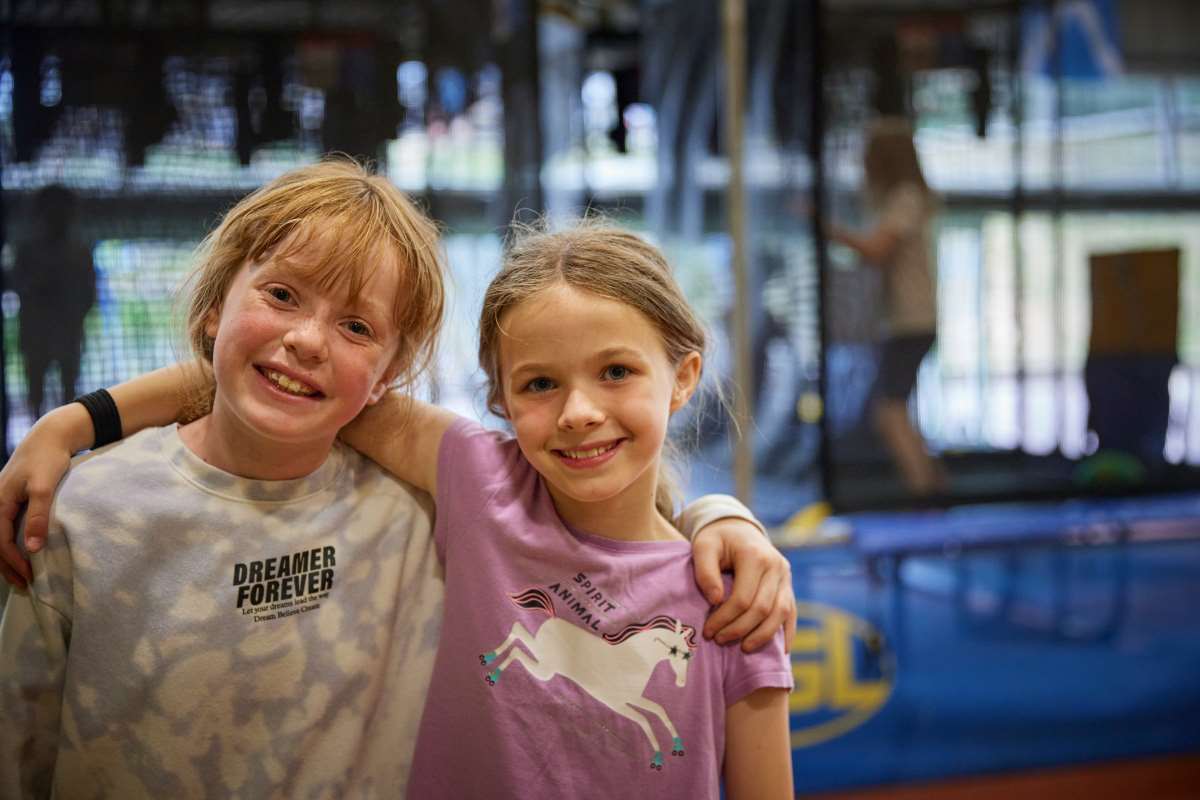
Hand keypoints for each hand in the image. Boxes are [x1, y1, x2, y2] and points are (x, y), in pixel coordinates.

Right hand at [0, 414, 77, 586]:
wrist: (50, 437)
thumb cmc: (48, 459)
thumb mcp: (45, 487)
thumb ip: (38, 516)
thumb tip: (31, 548)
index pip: (0, 541)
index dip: (12, 562)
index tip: (28, 577)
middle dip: (6, 566)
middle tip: (24, 585)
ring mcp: (2, 502)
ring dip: (8, 558)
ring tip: (22, 576)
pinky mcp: (11, 501)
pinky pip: (6, 528)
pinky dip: (11, 544)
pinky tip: (23, 553)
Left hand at [693, 517, 796, 652]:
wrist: (737, 528)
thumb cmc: (717, 540)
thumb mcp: (703, 546)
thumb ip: (705, 572)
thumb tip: (715, 600)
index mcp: (755, 556)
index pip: (743, 598)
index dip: (725, 619)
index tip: (708, 631)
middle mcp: (776, 566)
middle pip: (762, 609)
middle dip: (740, 629)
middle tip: (719, 640)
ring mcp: (785, 576)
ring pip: (780, 614)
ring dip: (762, 636)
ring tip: (744, 648)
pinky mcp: (788, 585)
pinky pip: (791, 612)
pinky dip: (786, 631)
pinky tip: (781, 650)